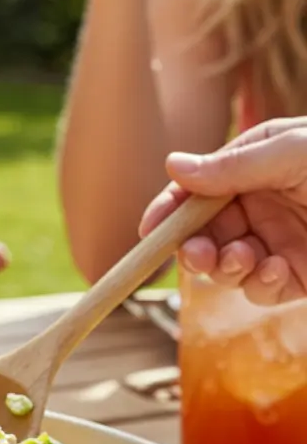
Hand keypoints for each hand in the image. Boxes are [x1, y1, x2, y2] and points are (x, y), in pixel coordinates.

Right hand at [139, 118, 306, 304]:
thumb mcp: (296, 154)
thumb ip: (233, 165)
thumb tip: (173, 165)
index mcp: (257, 167)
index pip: (197, 189)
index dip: (170, 209)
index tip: (151, 229)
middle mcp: (262, 206)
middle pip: (203, 232)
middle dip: (192, 246)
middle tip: (194, 254)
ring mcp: (276, 243)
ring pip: (223, 265)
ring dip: (223, 267)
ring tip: (240, 260)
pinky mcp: (295, 279)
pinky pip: (259, 289)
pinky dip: (261, 284)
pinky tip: (279, 270)